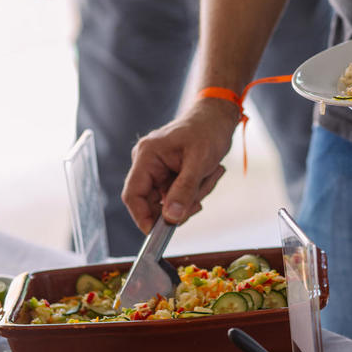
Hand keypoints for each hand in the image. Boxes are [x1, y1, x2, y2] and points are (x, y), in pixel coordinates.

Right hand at [121, 99, 240, 233]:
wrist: (218, 117)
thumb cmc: (208, 131)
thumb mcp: (200, 162)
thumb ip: (184, 190)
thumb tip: (171, 219)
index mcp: (146, 156)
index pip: (133, 195)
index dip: (143, 217)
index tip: (159, 234)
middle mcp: (147, 162)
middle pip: (154, 202)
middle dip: (180, 204)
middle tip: (201, 196)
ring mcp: (158, 169)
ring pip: (170, 200)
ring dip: (194, 195)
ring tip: (211, 173)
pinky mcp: (170, 173)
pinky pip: (180, 194)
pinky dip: (196, 190)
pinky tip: (209, 174)